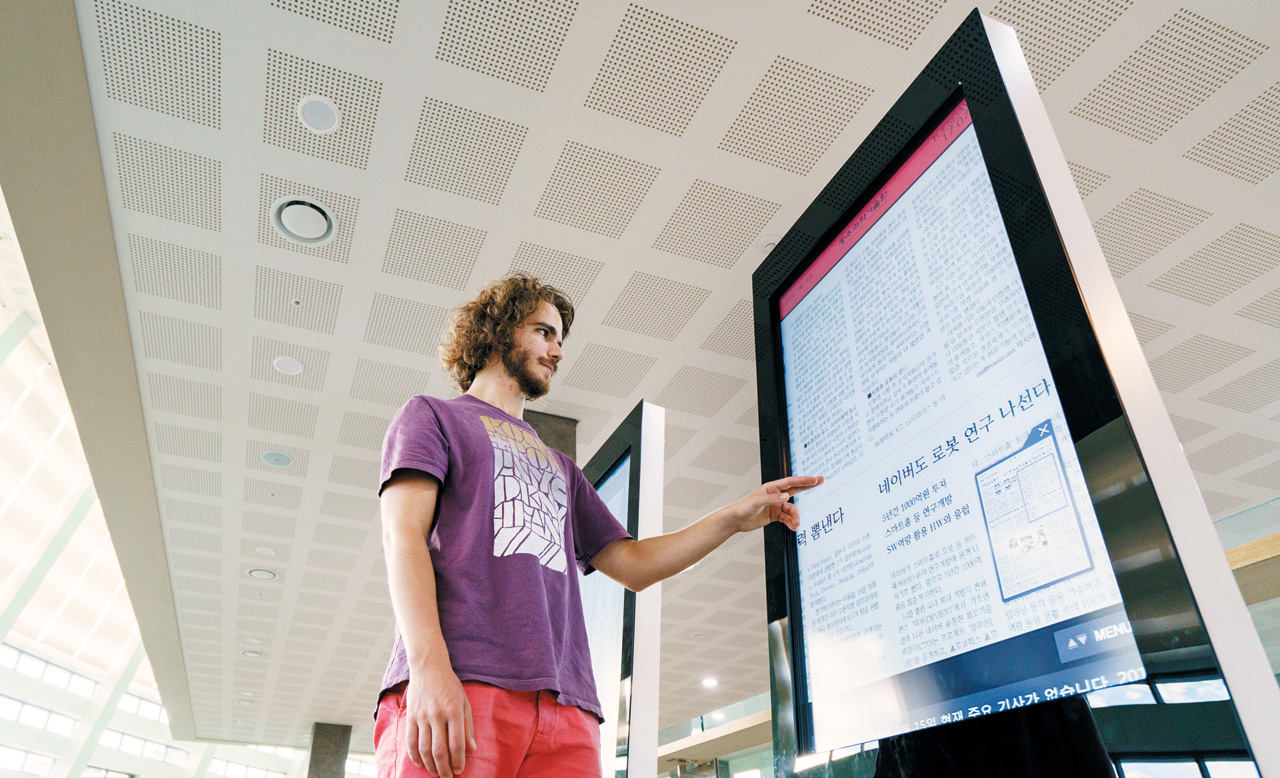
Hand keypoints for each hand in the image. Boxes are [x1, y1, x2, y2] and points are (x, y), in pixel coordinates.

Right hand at [404, 658, 476, 776]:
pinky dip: (414, 756)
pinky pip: (410, 741)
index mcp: (454, 711)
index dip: (458, 760)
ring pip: (424, 748)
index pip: (456, 743)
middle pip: (439, 750)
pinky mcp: (410, 716)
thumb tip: (472, 748)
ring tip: (436, 773)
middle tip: (448, 777)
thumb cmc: (450, 685)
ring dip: (430, 765)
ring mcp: (422, 716)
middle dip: (444, 768)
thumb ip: (468, 726)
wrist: (428, 667)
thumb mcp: (465, 701)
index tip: (459, 770)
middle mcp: (437, 714)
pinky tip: (420, 764)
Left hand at [724, 475, 823, 532]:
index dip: (803, 481)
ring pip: (792, 509)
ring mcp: (776, 505)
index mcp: (771, 488)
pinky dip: (791, 522)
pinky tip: (793, 528)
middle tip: (821, 481)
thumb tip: (787, 496)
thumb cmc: (743, 507)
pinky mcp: (775, 515)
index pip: (790, 482)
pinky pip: (787, 518)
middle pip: (795, 490)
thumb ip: (772, 499)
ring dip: (796, 517)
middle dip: (808, 487)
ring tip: (796, 525)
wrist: (736, 520)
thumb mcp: (757, 502)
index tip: (815, 479)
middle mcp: (775, 495)